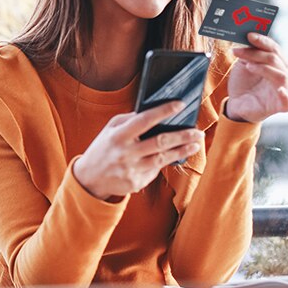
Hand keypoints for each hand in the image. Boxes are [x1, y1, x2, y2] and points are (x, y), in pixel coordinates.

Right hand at [72, 101, 204, 200]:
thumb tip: (153, 112)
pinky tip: (176, 155)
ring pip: (162, 159)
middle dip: (182, 136)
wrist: (90, 177)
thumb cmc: (104, 147)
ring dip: (181, 151)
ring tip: (195, 144)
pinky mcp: (136, 183)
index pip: (145, 120)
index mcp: (118, 136)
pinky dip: (166, 162)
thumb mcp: (110, 129)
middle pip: (160, 142)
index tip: (180, 105)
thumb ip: (129, 120)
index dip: (164, 111)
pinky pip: (155, 170)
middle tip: (197, 131)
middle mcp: (125, 153)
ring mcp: (131, 170)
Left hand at [225, 33, 287, 122]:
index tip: (248, 35)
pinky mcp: (280, 105)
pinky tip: (279, 90)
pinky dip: (285, 96)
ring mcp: (283, 90)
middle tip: (238, 51)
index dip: (262, 41)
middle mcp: (283, 74)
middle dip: (256, 53)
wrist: (237, 104)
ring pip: (281, 76)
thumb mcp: (244, 64)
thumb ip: (249, 53)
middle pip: (276, 59)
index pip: (274, 48)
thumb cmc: (244, 83)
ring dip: (264, 69)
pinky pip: (287, 102)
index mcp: (277, 63)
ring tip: (248, 66)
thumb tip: (248, 39)